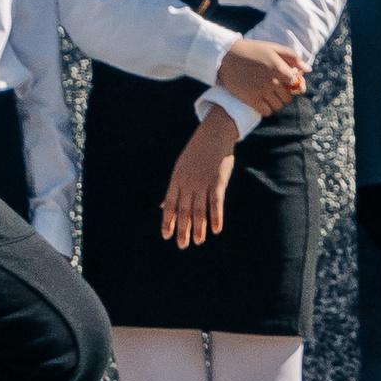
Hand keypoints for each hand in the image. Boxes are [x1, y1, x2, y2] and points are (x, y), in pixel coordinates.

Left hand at [161, 107, 237, 248]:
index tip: (166, 236)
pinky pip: (216, 202)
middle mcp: (188, 182)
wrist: (214, 134)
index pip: (170, 205)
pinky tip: (216, 229)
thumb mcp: (180, 169)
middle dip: (182, 229)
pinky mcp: (218, 181)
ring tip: (198, 241)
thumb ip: (173, 190)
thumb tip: (163, 207)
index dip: (168, 221)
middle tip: (182, 245)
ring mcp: (203, 182)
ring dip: (199, 227)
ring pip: (199, 209)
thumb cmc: (196, 153)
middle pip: (184, 210)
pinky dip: (216, 217)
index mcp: (176, 180)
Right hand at [214, 35, 305, 116]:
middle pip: (287, 98)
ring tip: (266, 95)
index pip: (296, 84)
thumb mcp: (273, 48)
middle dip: (283, 94)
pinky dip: (266, 109)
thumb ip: (292, 57)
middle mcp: (272, 81)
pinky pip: (266, 112)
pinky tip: (261, 101)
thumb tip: (308, 70)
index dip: (292, 85)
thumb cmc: (252, 51)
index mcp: (279, 68)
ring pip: (278, 106)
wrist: (226, 56)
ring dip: (275, 102)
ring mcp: (261, 91)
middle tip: (274, 88)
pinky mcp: (250, 99)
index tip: (286, 82)